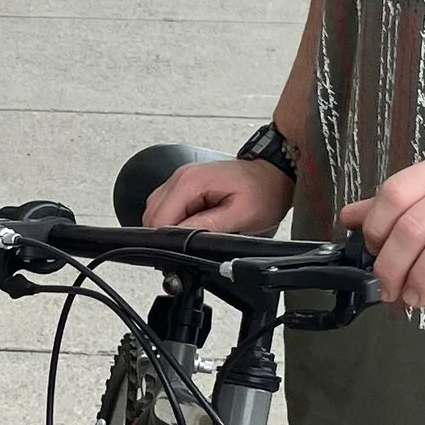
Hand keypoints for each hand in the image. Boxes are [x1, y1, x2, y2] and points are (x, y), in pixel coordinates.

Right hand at [142, 157, 293, 238]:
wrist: (272, 174)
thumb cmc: (263, 191)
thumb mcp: (241, 215)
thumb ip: (209, 226)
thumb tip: (182, 239)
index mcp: (191, 182)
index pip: (159, 218)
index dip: (167, 240)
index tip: (184, 250)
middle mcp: (181, 177)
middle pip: (152, 215)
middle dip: (166, 235)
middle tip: (192, 245)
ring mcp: (181, 179)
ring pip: (156, 211)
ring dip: (170, 227)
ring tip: (197, 232)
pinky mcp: (184, 185)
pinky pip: (166, 206)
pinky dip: (174, 220)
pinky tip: (194, 224)